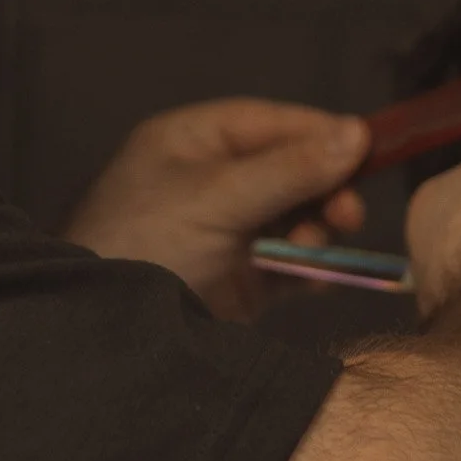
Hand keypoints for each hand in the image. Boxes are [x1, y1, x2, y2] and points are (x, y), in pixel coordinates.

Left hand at [63, 99, 371, 320]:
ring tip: (314, 251)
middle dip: (323, 190)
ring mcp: (222, 233)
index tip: (367, 148)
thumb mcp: (217, 199)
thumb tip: (356, 134)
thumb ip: (289, 169)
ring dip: (315, 232)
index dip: (318, 133)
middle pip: (288, 171)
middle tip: (348, 215)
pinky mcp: (234, 281)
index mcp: (191, 142)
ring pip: (293, 219)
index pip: (269, 124)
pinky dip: (310, 270)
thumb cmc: (141, 245)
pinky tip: (324, 277)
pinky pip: (287, 266)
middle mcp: (208, 181)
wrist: (93, 336)